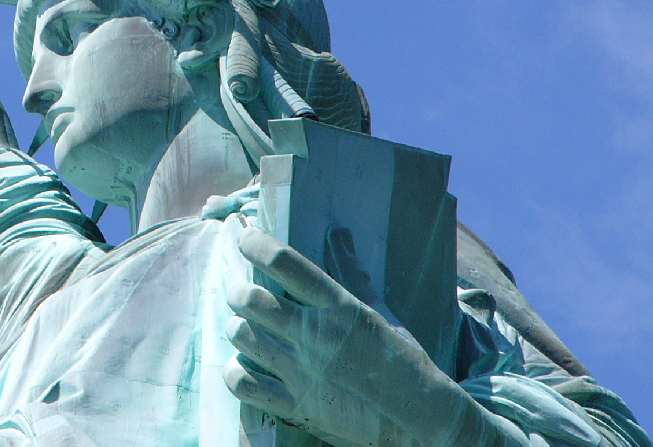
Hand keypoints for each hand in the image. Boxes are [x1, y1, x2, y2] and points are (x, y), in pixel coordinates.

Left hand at [224, 223, 523, 446]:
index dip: (253, 242)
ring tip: (240, 314)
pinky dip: (234, 372)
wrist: (421, 420)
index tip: (242, 231)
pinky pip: (245, 386)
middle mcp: (313, 335)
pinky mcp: (297, 405)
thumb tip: (338, 234)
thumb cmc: (404, 360)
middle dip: (231, 278)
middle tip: (230, 268)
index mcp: (337, 307)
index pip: (284, 263)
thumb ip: (352, 272)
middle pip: (249, 298)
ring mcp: (301, 372)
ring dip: (235, 321)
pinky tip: (241, 362)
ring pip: (242, 335)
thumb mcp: (379, 311)